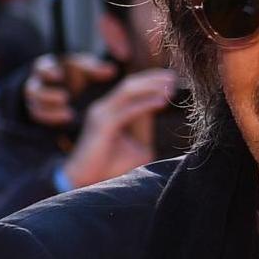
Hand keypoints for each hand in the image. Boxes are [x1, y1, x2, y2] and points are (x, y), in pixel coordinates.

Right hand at [22, 52, 117, 130]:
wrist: (76, 94)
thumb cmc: (80, 75)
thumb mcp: (85, 70)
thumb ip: (94, 69)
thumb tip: (111, 70)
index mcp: (46, 69)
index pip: (40, 68)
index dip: (47, 72)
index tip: (59, 75)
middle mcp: (38, 86)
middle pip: (32, 90)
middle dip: (47, 95)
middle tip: (65, 98)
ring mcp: (39, 102)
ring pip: (35, 108)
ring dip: (50, 113)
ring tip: (69, 115)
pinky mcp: (43, 116)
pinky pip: (42, 122)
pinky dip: (53, 123)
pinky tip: (67, 124)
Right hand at [64, 68, 177, 189]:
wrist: (85, 181)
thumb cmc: (110, 166)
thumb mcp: (136, 147)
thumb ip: (146, 132)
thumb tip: (164, 125)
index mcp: (110, 110)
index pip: (131, 88)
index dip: (150, 81)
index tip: (172, 80)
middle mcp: (104, 107)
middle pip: (130, 84)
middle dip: (153, 79)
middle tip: (174, 77)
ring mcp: (101, 113)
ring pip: (128, 91)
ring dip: (151, 86)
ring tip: (170, 86)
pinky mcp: (102, 124)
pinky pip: (127, 110)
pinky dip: (146, 104)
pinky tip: (162, 101)